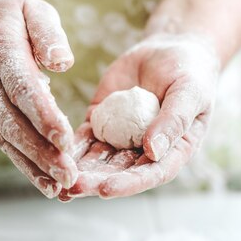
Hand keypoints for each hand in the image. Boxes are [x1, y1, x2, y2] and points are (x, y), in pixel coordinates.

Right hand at [0, 0, 77, 197]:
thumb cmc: (11, 16)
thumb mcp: (32, 9)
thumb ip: (48, 33)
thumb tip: (64, 62)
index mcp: (2, 54)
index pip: (22, 88)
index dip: (42, 114)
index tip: (65, 137)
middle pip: (13, 123)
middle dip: (40, 151)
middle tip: (68, 175)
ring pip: (8, 140)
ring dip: (34, 166)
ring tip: (61, 188)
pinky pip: (7, 144)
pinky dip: (26, 167)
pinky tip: (48, 187)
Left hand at [60, 34, 219, 200]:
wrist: (169, 50)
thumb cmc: (190, 72)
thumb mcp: (190, 92)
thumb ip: (174, 121)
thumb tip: (154, 151)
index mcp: (172, 152)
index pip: (151, 174)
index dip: (128, 184)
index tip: (105, 190)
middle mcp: (145, 153)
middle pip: (118, 173)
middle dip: (94, 182)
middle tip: (71, 186)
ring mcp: (121, 139)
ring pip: (98, 161)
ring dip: (78, 171)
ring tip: (55, 178)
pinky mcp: (102, 123)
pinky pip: (84, 139)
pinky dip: (69, 148)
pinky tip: (50, 154)